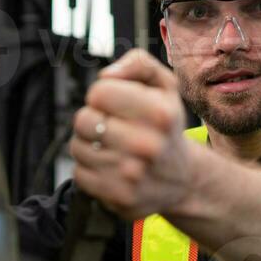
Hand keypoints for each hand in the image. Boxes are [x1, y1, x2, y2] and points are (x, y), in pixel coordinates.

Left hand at [69, 49, 198, 220]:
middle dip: (93, 119)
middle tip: (110, 127)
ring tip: (111, 147)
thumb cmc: (166, 127)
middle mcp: (148, 145)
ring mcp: (133, 175)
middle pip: (83, 120)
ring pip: (78, 147)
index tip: (115, 104)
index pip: (99, 92)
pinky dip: (89, 169)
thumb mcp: (165, 87)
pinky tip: (109, 167)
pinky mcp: (119, 197)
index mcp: (160, 113)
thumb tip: (106, 74)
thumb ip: (138, 64)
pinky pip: (79, 174)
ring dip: (89, 145)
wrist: (182, 180)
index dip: (102, 95)